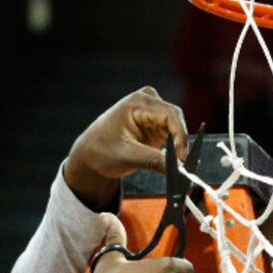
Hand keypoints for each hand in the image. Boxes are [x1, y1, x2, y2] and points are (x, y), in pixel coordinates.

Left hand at [64, 87, 190, 208]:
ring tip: (175, 167)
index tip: (182, 159)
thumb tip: (180, 170)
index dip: (180, 136)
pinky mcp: (155, 124)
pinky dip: (174, 149)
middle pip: (176, 120)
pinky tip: (170, 162)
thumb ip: (155, 161)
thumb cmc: (101, 150)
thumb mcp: (127, 156)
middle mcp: (147, 102)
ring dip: (178, 147)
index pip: (170, 114)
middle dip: (180, 143)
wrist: (90, 154)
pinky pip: (172, 135)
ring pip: (176, 128)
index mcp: (137, 102)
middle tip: (182, 167)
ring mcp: (152, 112)